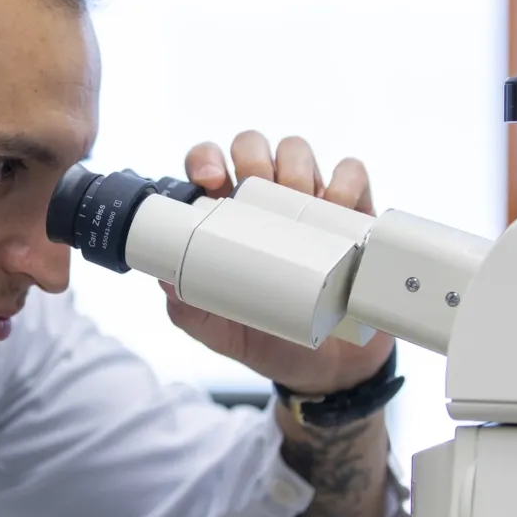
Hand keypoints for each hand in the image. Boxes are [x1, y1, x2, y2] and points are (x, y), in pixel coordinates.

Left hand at [162, 131, 394, 395]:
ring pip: (297, 151)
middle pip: (253, 146)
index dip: (205, 159)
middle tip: (255, 190)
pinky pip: (352, 175)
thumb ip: (184, 305)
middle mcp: (266, 200)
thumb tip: (162, 275)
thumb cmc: (264, 338)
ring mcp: (310, 203)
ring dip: (295, 166)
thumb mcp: (212, 327)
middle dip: (252, 157)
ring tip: (298, 202)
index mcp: (227, 217)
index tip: (210, 181)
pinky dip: (346, 181)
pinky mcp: (354, 214)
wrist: (324, 369)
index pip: (208, 166)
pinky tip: (337, 206)